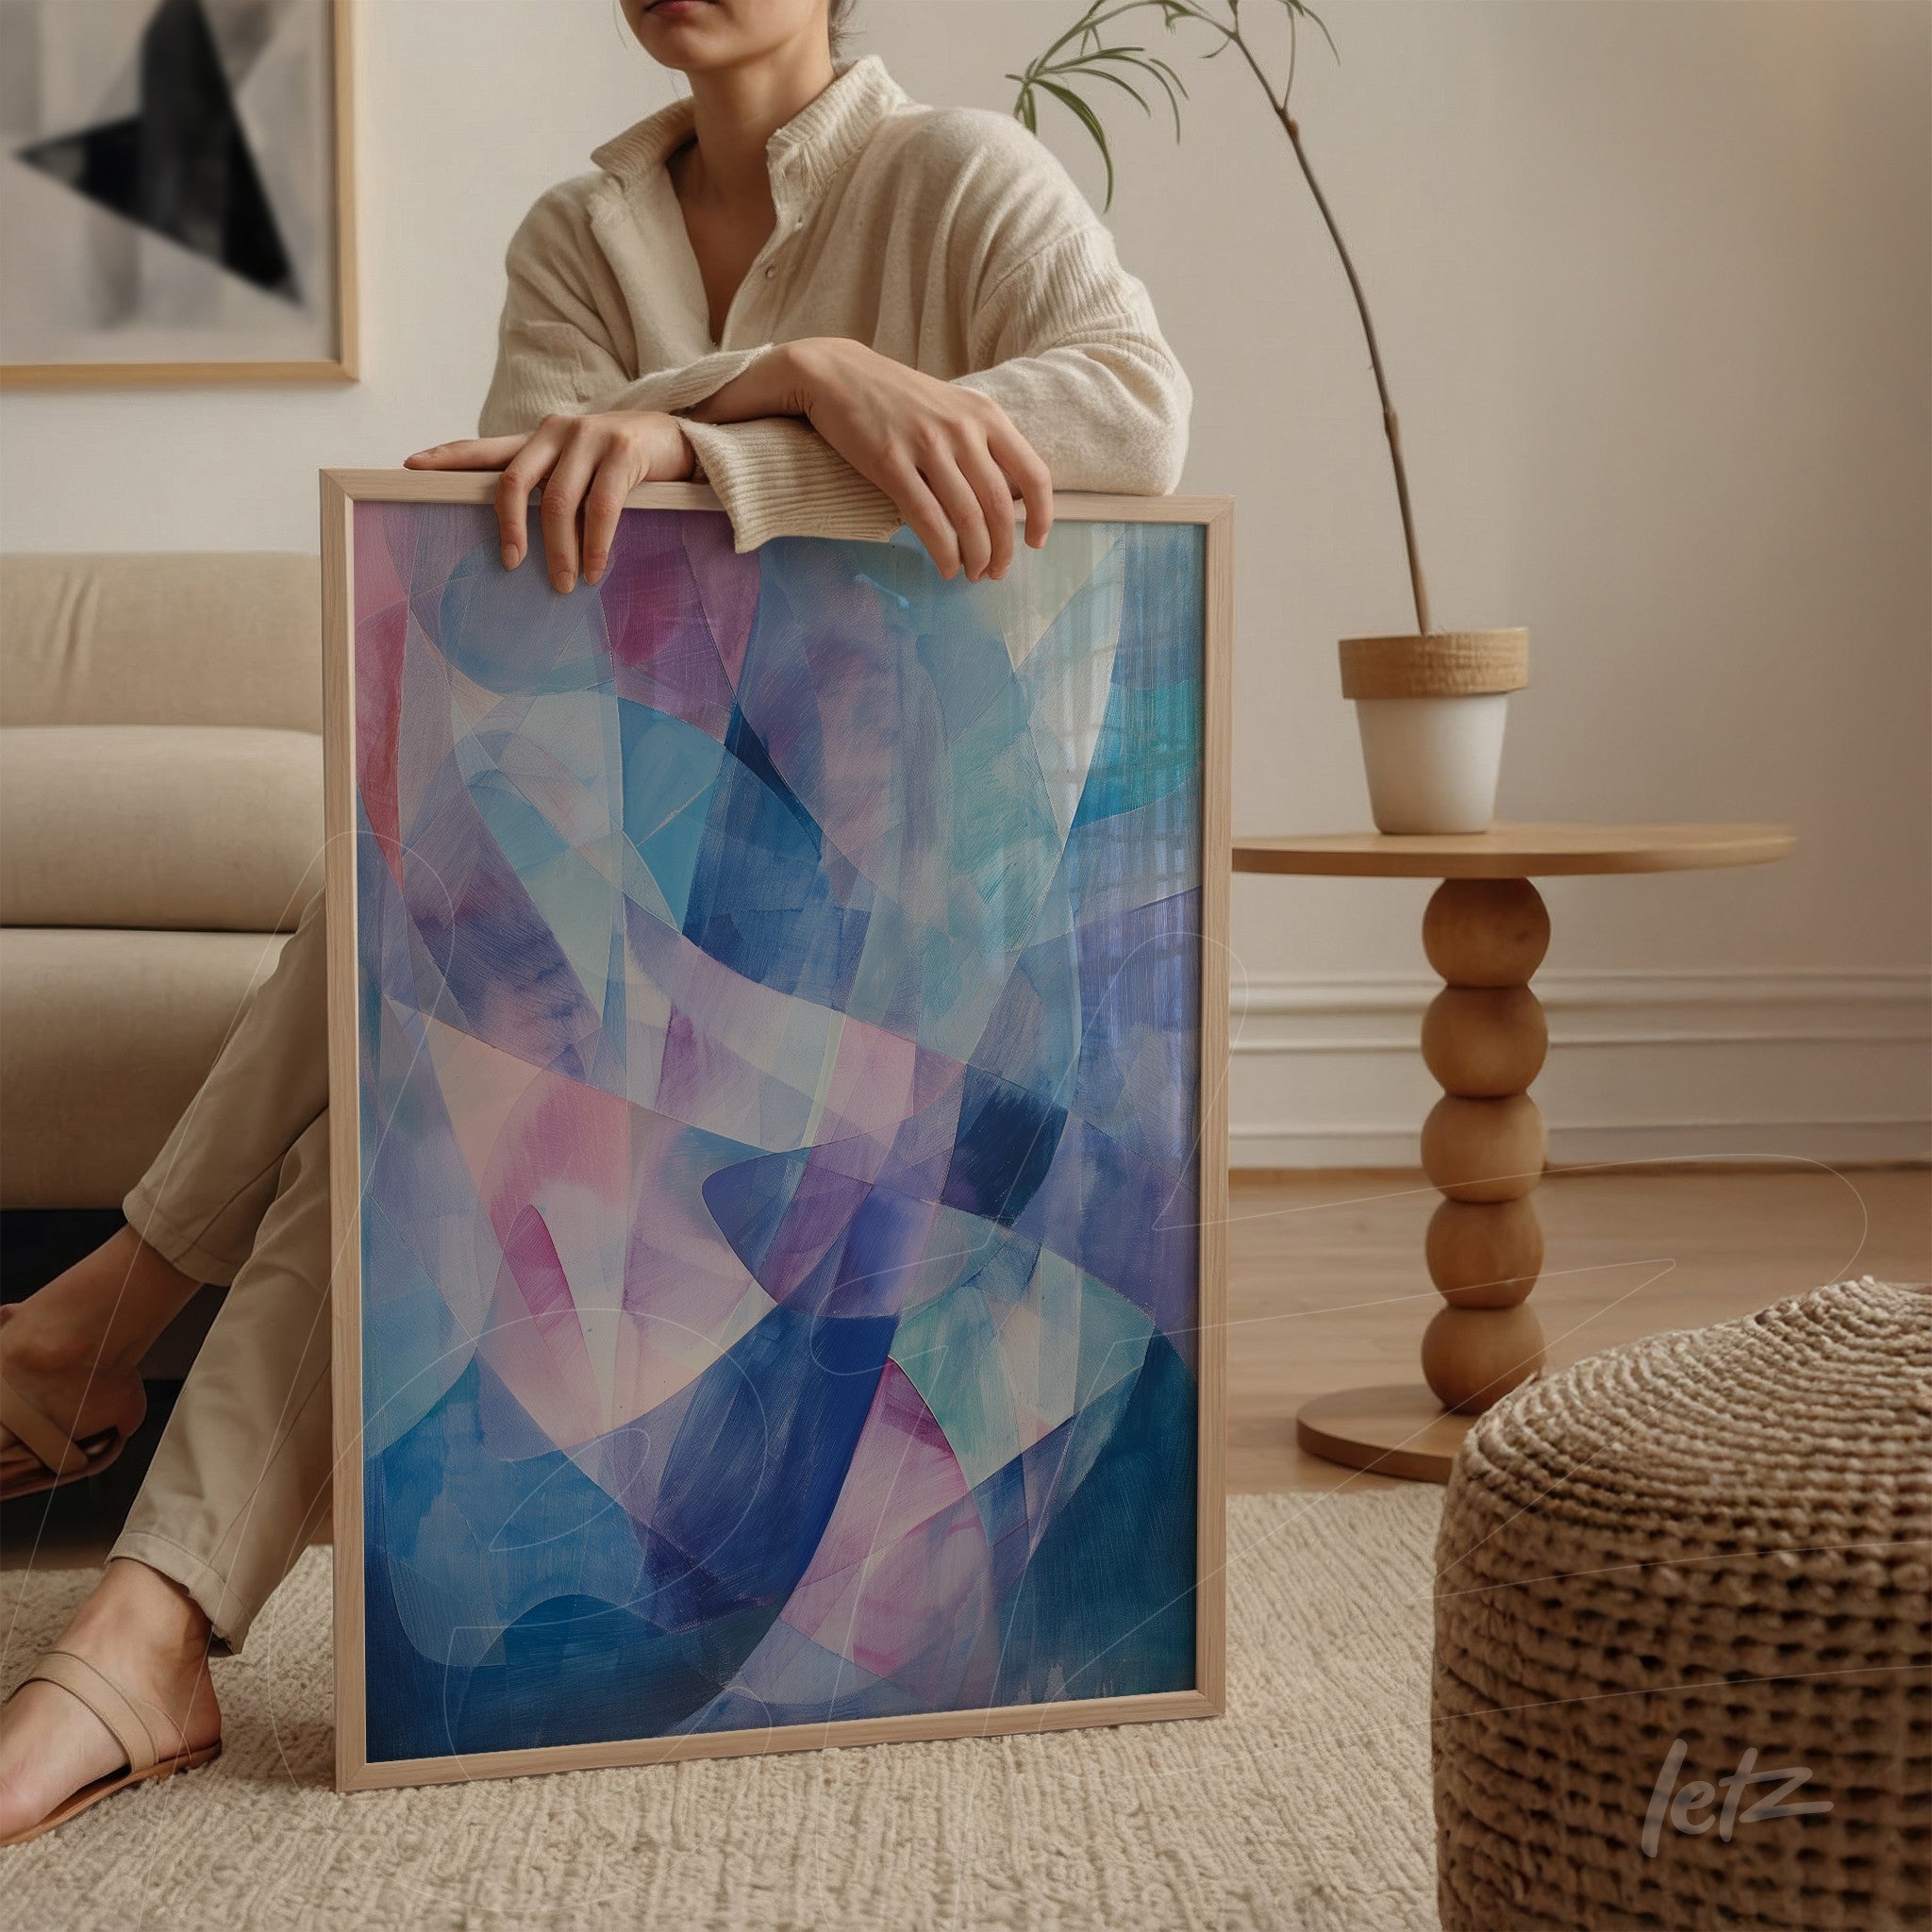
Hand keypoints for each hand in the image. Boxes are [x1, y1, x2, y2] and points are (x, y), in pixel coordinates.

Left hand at [403, 410, 695, 591]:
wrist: (677, 439)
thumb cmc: (623, 465)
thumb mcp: (580, 471)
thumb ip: (550, 489)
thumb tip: (517, 538)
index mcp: (540, 439)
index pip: (486, 449)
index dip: (447, 458)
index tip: (409, 467)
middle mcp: (556, 432)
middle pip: (514, 481)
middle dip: (509, 527)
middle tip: (511, 565)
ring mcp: (589, 438)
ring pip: (557, 501)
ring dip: (559, 550)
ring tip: (564, 584)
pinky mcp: (622, 452)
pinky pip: (601, 507)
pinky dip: (595, 544)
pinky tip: (594, 570)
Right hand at [688, 338, 1052, 581]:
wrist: (836, 373)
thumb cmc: (896, 398)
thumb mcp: (951, 407)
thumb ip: (980, 443)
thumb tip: (1005, 498)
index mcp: (984, 415)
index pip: (1032, 473)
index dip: (1042, 516)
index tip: (1036, 543)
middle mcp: (962, 429)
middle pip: (1000, 506)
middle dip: (1003, 550)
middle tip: (996, 572)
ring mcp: (926, 445)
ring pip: (967, 518)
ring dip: (975, 557)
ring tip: (972, 574)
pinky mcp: (890, 462)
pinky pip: (928, 519)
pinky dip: (943, 552)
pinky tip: (945, 567)